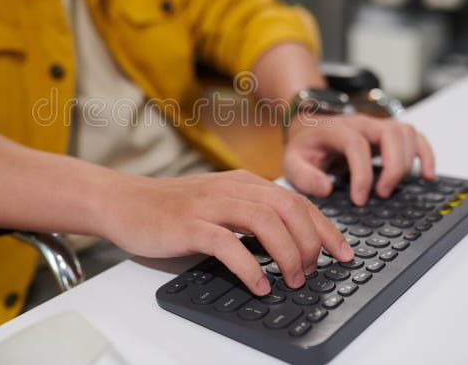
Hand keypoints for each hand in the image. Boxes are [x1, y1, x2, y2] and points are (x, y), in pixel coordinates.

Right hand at [104, 170, 354, 294]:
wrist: (124, 202)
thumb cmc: (172, 209)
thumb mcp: (219, 204)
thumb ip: (250, 215)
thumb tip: (289, 242)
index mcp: (244, 183)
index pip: (297, 200)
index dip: (326, 228)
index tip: (343, 253)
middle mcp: (232, 188)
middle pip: (288, 208)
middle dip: (312, 241)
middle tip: (314, 271)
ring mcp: (210, 205)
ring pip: (265, 221)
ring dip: (287, 254)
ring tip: (292, 279)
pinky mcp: (189, 225)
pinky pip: (228, 244)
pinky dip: (250, 267)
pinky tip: (259, 285)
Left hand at [283, 114, 435, 204]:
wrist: (310, 127)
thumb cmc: (305, 146)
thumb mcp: (292, 162)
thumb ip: (304, 176)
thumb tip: (327, 188)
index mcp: (336, 129)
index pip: (356, 145)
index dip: (362, 174)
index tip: (359, 199)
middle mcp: (361, 123)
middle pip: (390, 135)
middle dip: (392, 168)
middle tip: (382, 194)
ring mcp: (378, 126)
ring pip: (406, 134)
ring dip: (407, 163)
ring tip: (392, 189)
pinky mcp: (390, 133)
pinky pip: (417, 137)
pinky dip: (426, 155)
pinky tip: (428, 175)